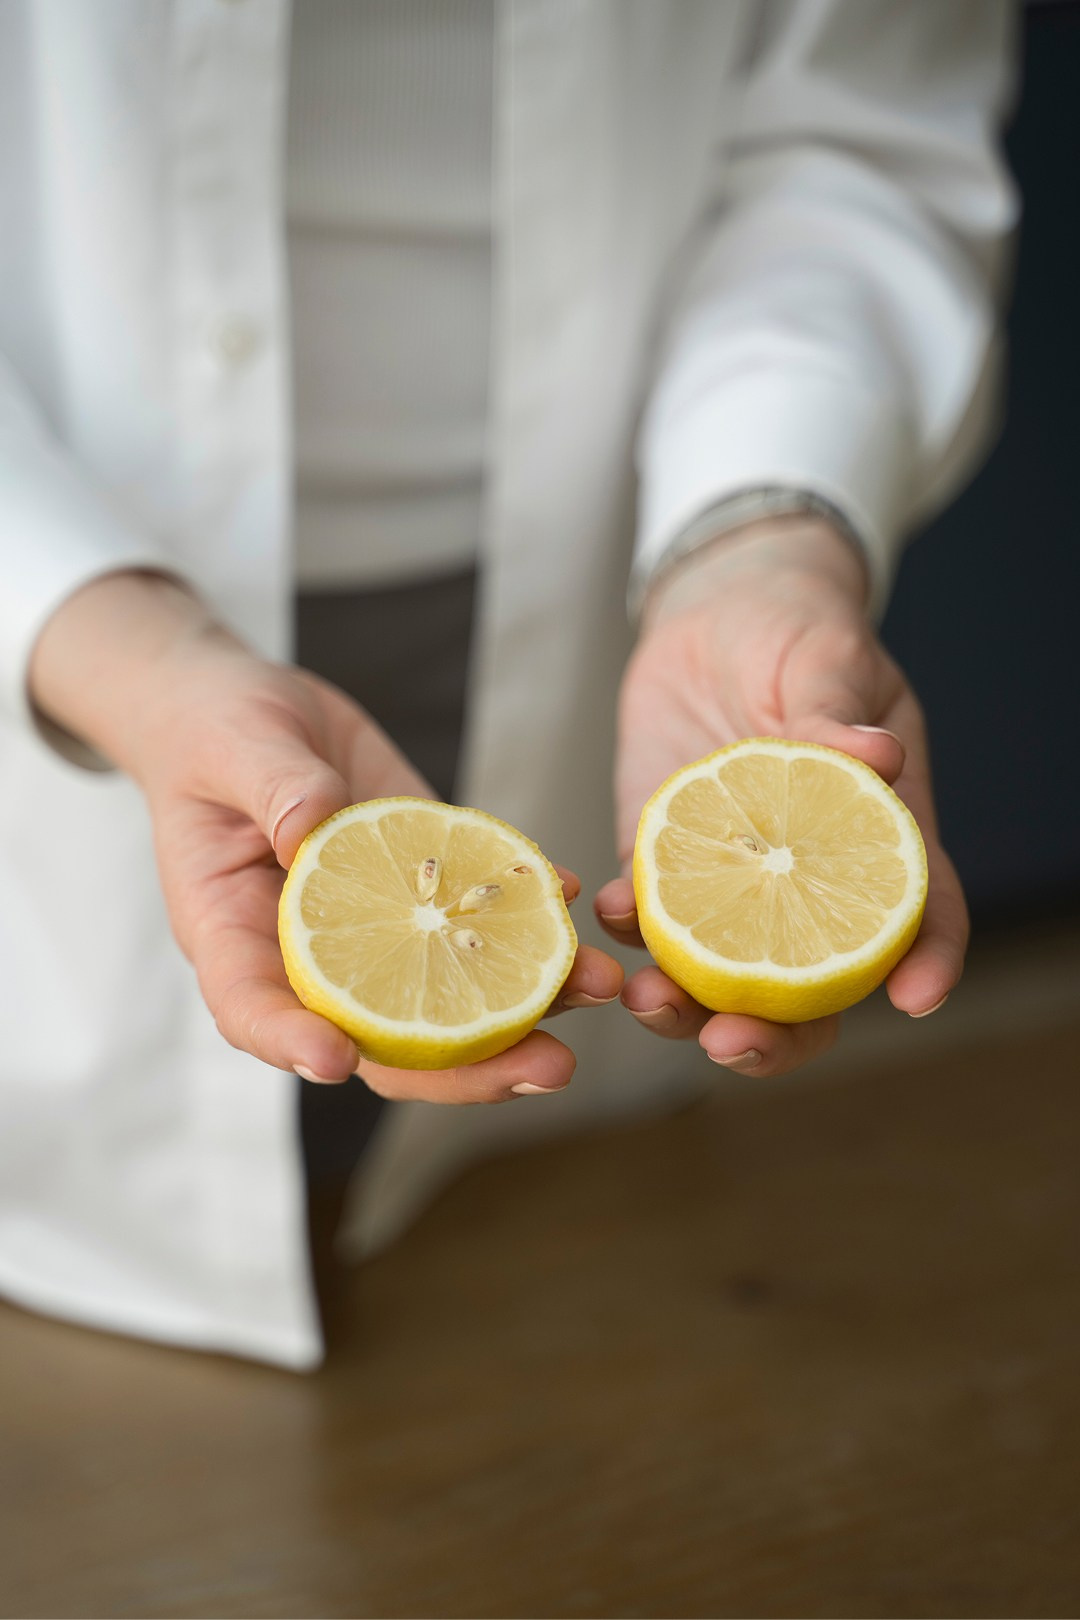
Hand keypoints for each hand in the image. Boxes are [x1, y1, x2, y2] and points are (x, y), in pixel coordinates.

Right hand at [30, 572, 621, 1101]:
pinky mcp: (429, 888)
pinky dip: (533, 916)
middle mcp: (317, 954)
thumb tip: (317, 830)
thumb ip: (275, 786)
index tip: (336, 1060)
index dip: (291, 1043)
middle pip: (387, 1039)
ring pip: (455, 994)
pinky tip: (575, 897)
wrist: (258, 713)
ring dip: (535, 1001)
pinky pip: (482, 919)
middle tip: (550, 1069)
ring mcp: (384, 928)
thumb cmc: (215, 730)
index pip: (253, 1011)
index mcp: (235, 935)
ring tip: (605, 988)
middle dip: (471, 1066)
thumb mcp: (235, 744)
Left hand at [595, 519, 966, 1078]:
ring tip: (646, 1000)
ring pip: (715, 971)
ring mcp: (728, 873)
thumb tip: (880, 758)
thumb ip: (838, 712)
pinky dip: (625, 927)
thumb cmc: (793, 625)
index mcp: (875, 830)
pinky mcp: (658, 851)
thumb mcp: (825, 657)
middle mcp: (803, 873)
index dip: (925, 961)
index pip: (917, 910)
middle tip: (729, 1041)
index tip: (913, 1000)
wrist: (713, 608)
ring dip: (682, 1004)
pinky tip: (606, 914)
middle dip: (774, 1035)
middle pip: (806, 981)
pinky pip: (643, 912)